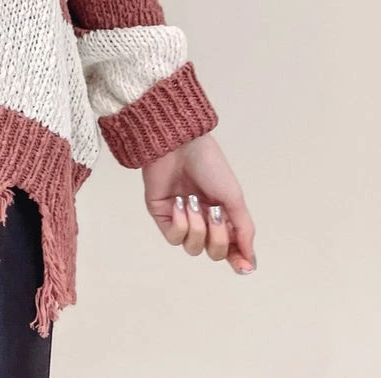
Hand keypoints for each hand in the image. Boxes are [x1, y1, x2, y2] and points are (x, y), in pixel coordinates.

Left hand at [141, 131, 256, 274]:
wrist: (180, 144)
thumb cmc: (209, 165)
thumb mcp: (234, 199)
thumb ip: (244, 231)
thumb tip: (251, 263)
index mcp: (222, 215)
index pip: (231, 248)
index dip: (238, 261)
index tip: (244, 267)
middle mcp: (202, 219)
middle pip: (214, 252)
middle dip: (218, 237)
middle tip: (214, 211)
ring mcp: (181, 217)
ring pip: (193, 248)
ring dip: (197, 228)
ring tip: (193, 202)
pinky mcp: (161, 214)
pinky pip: (173, 237)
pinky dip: (180, 224)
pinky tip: (179, 204)